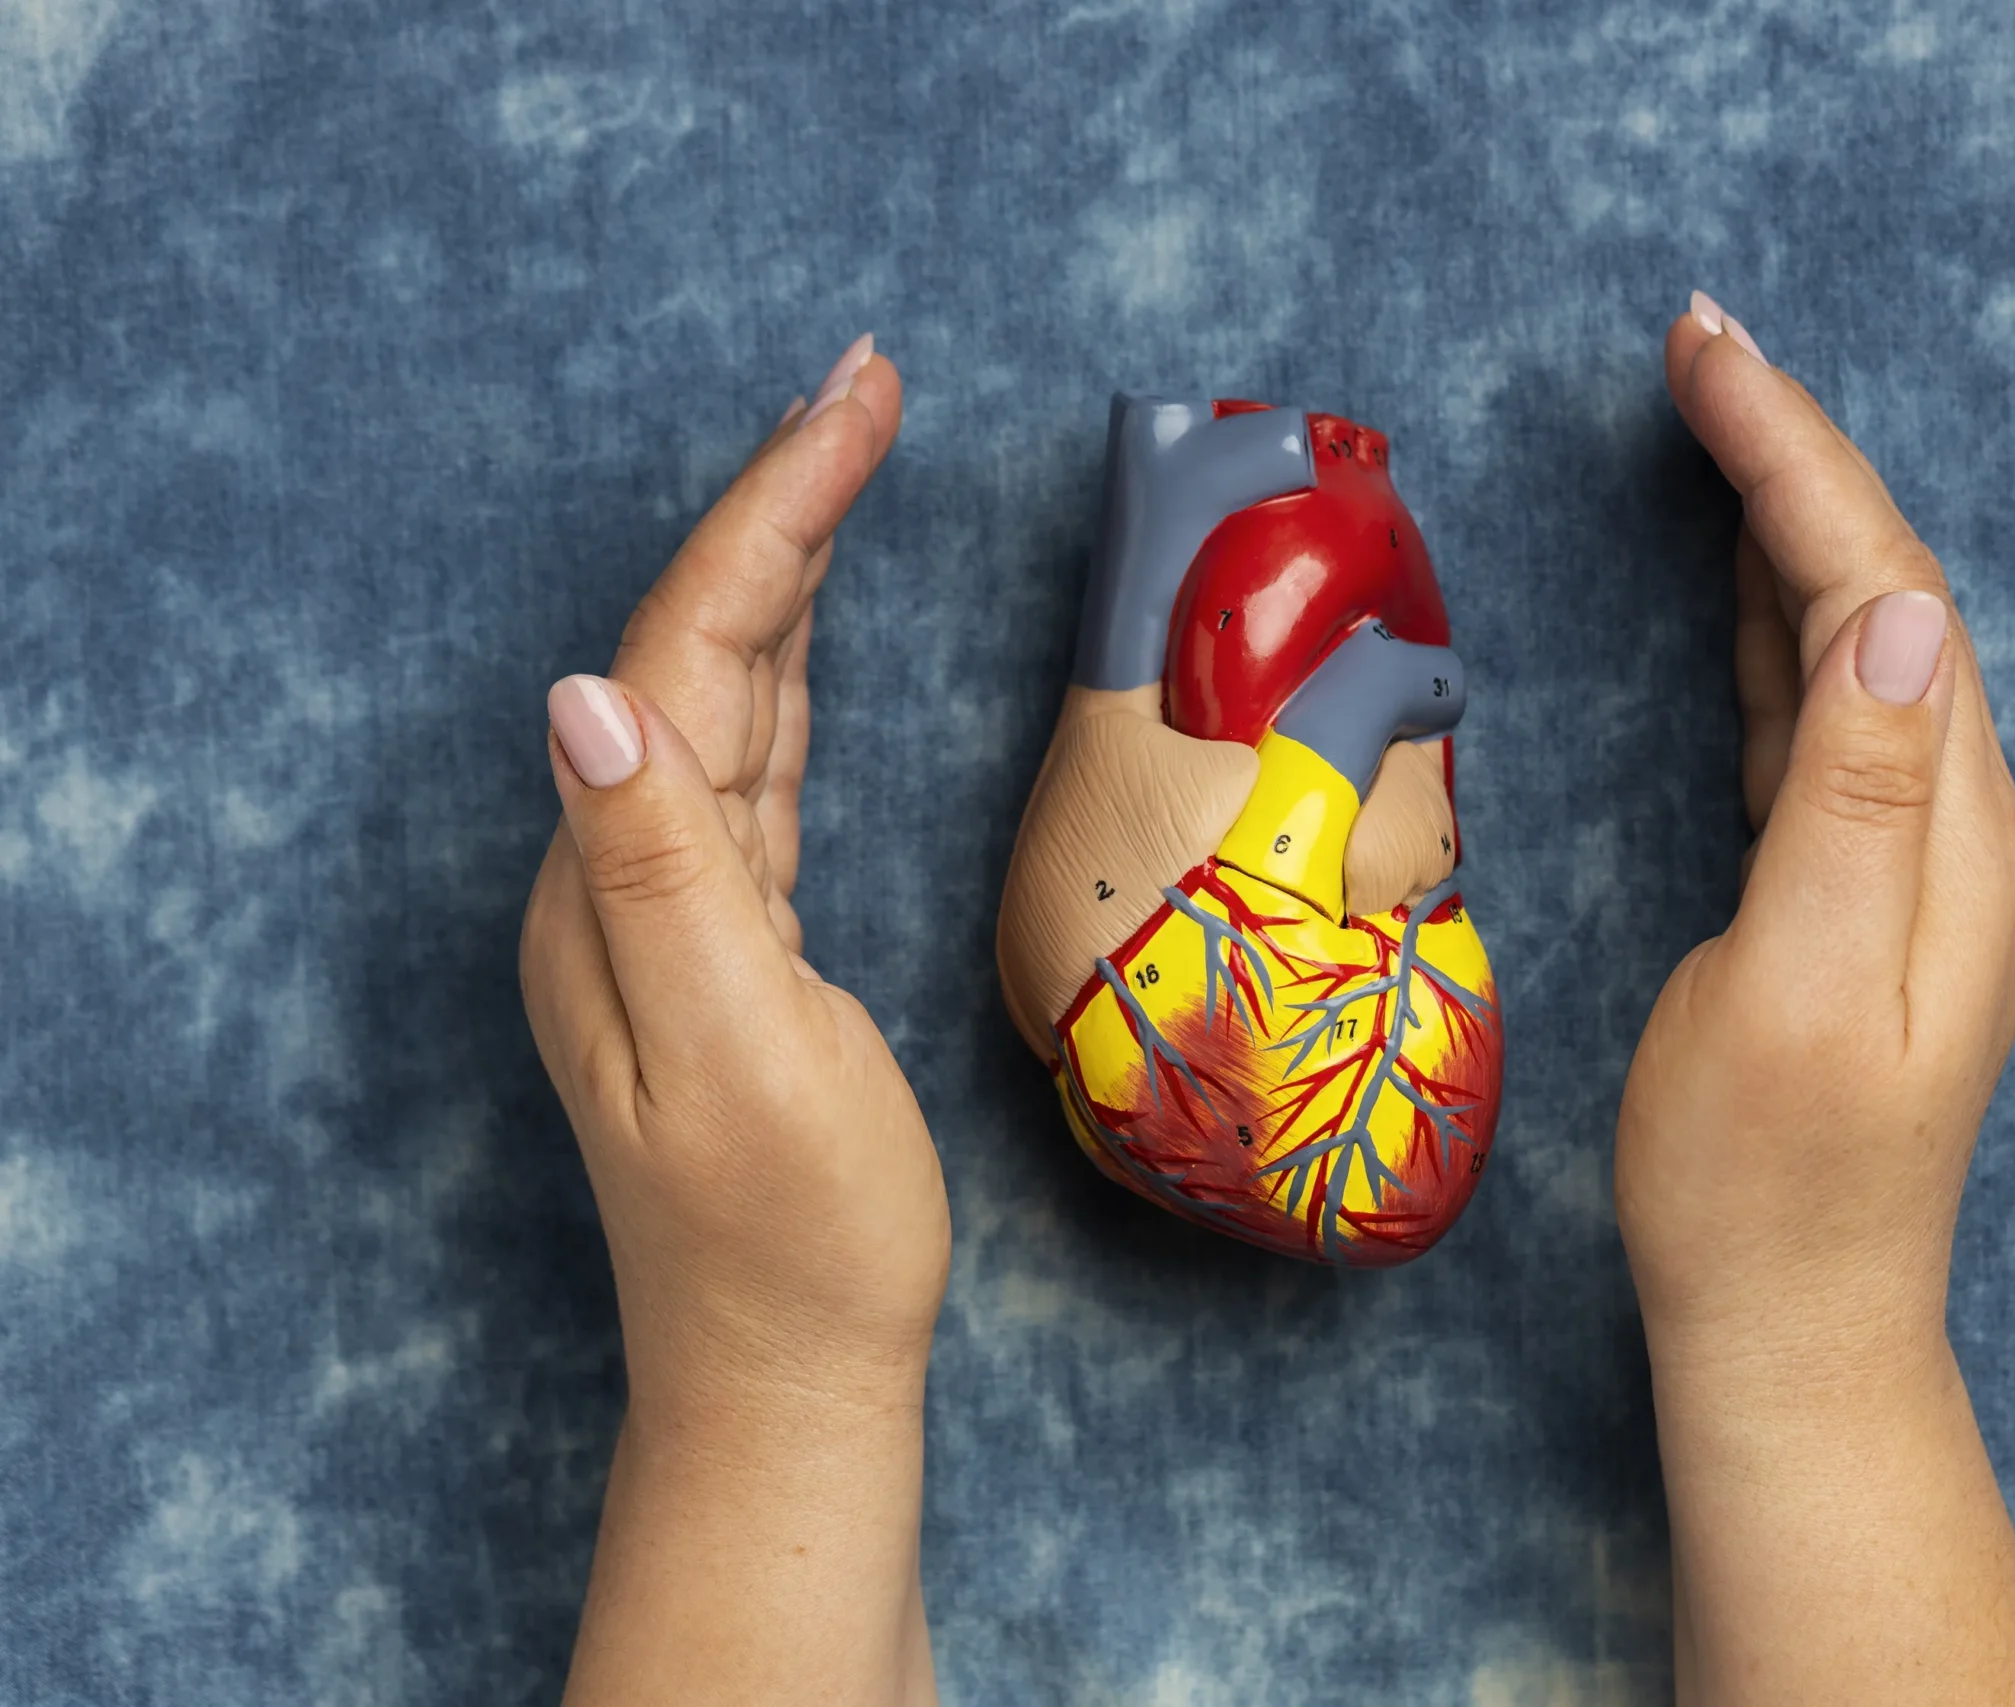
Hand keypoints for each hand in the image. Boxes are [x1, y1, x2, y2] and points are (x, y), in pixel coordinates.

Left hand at [520, 336, 945, 1704]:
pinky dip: (793, 668)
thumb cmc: (792, 1240)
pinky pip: (757, 761)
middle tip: (869, 380)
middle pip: (702, 642)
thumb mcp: (738, 1056)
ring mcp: (674, 908)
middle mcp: (622, 876)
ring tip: (850, 450)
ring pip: (730, 690)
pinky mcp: (735, 939)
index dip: (772, 511)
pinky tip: (813, 627)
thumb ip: (663, 874)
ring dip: (789, 564)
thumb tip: (582, 693)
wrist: (792, 1377)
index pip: (689, 648)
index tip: (856, 395)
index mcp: (615, 885)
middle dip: (784, 502)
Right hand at [1618, 297, 2014, 1706]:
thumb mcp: (1798, 992)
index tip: (1706, 350)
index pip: (1885, 594)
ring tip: (1714, 411)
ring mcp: (1912, 860)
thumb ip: (1852, 802)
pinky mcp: (1852, 889)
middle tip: (1697, 341)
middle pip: (1887, 591)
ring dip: (1788, 518)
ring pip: (1859, 639)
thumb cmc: (1761, 1186)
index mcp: (1953, 837)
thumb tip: (1892, 615)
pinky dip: (1777, 618)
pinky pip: (1824, 711)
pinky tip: (1739, 576)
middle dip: (1795, 455)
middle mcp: (1957, 829)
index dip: (1797, 461)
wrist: (1789, 1328)